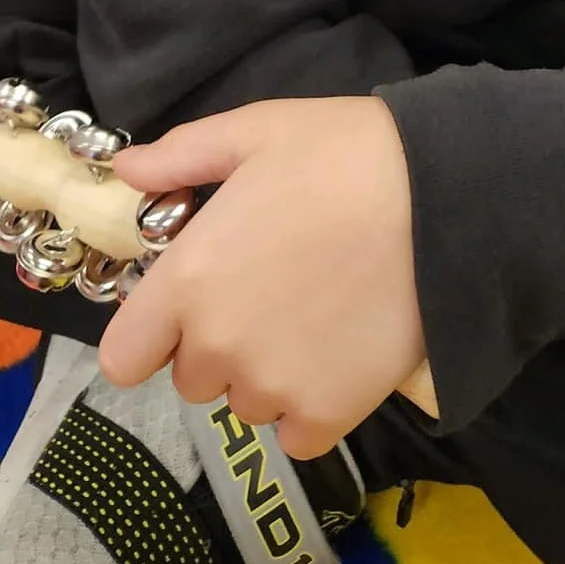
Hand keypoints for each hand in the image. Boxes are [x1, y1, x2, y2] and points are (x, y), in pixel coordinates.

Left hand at [98, 96, 424, 459]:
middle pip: (192, 377)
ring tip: (315, 316)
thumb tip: (128, 171)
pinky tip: (338, 356)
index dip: (150, 334)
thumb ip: (182, 156)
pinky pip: (297, 432)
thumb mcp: (256, 130)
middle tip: (269, 293)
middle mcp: (217, 346)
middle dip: (219, 343)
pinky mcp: (330, 413)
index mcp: (187, 281)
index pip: (124, 358)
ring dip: (266, 373)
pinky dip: (311, 406)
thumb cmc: (341, 152)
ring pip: (246, 403)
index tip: (183, 309)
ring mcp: (273, 386)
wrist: (440, 196)